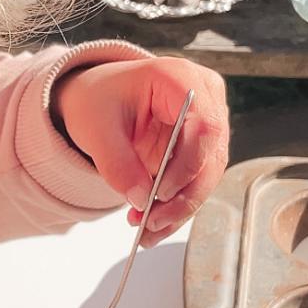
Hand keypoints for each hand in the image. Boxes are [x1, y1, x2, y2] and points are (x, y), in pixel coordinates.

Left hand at [53, 57, 228, 245]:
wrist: (98, 99)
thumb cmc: (98, 99)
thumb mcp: (96, 128)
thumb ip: (117, 162)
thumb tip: (139, 198)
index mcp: (179, 79)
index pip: (204, 125)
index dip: (188, 164)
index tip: (160, 192)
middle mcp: (203, 98)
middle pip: (211, 156)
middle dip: (183, 196)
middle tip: (151, 222)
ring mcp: (207, 123)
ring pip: (207, 176)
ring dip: (179, 208)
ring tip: (146, 229)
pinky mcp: (200, 148)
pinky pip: (195, 183)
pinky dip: (175, 206)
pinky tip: (153, 225)